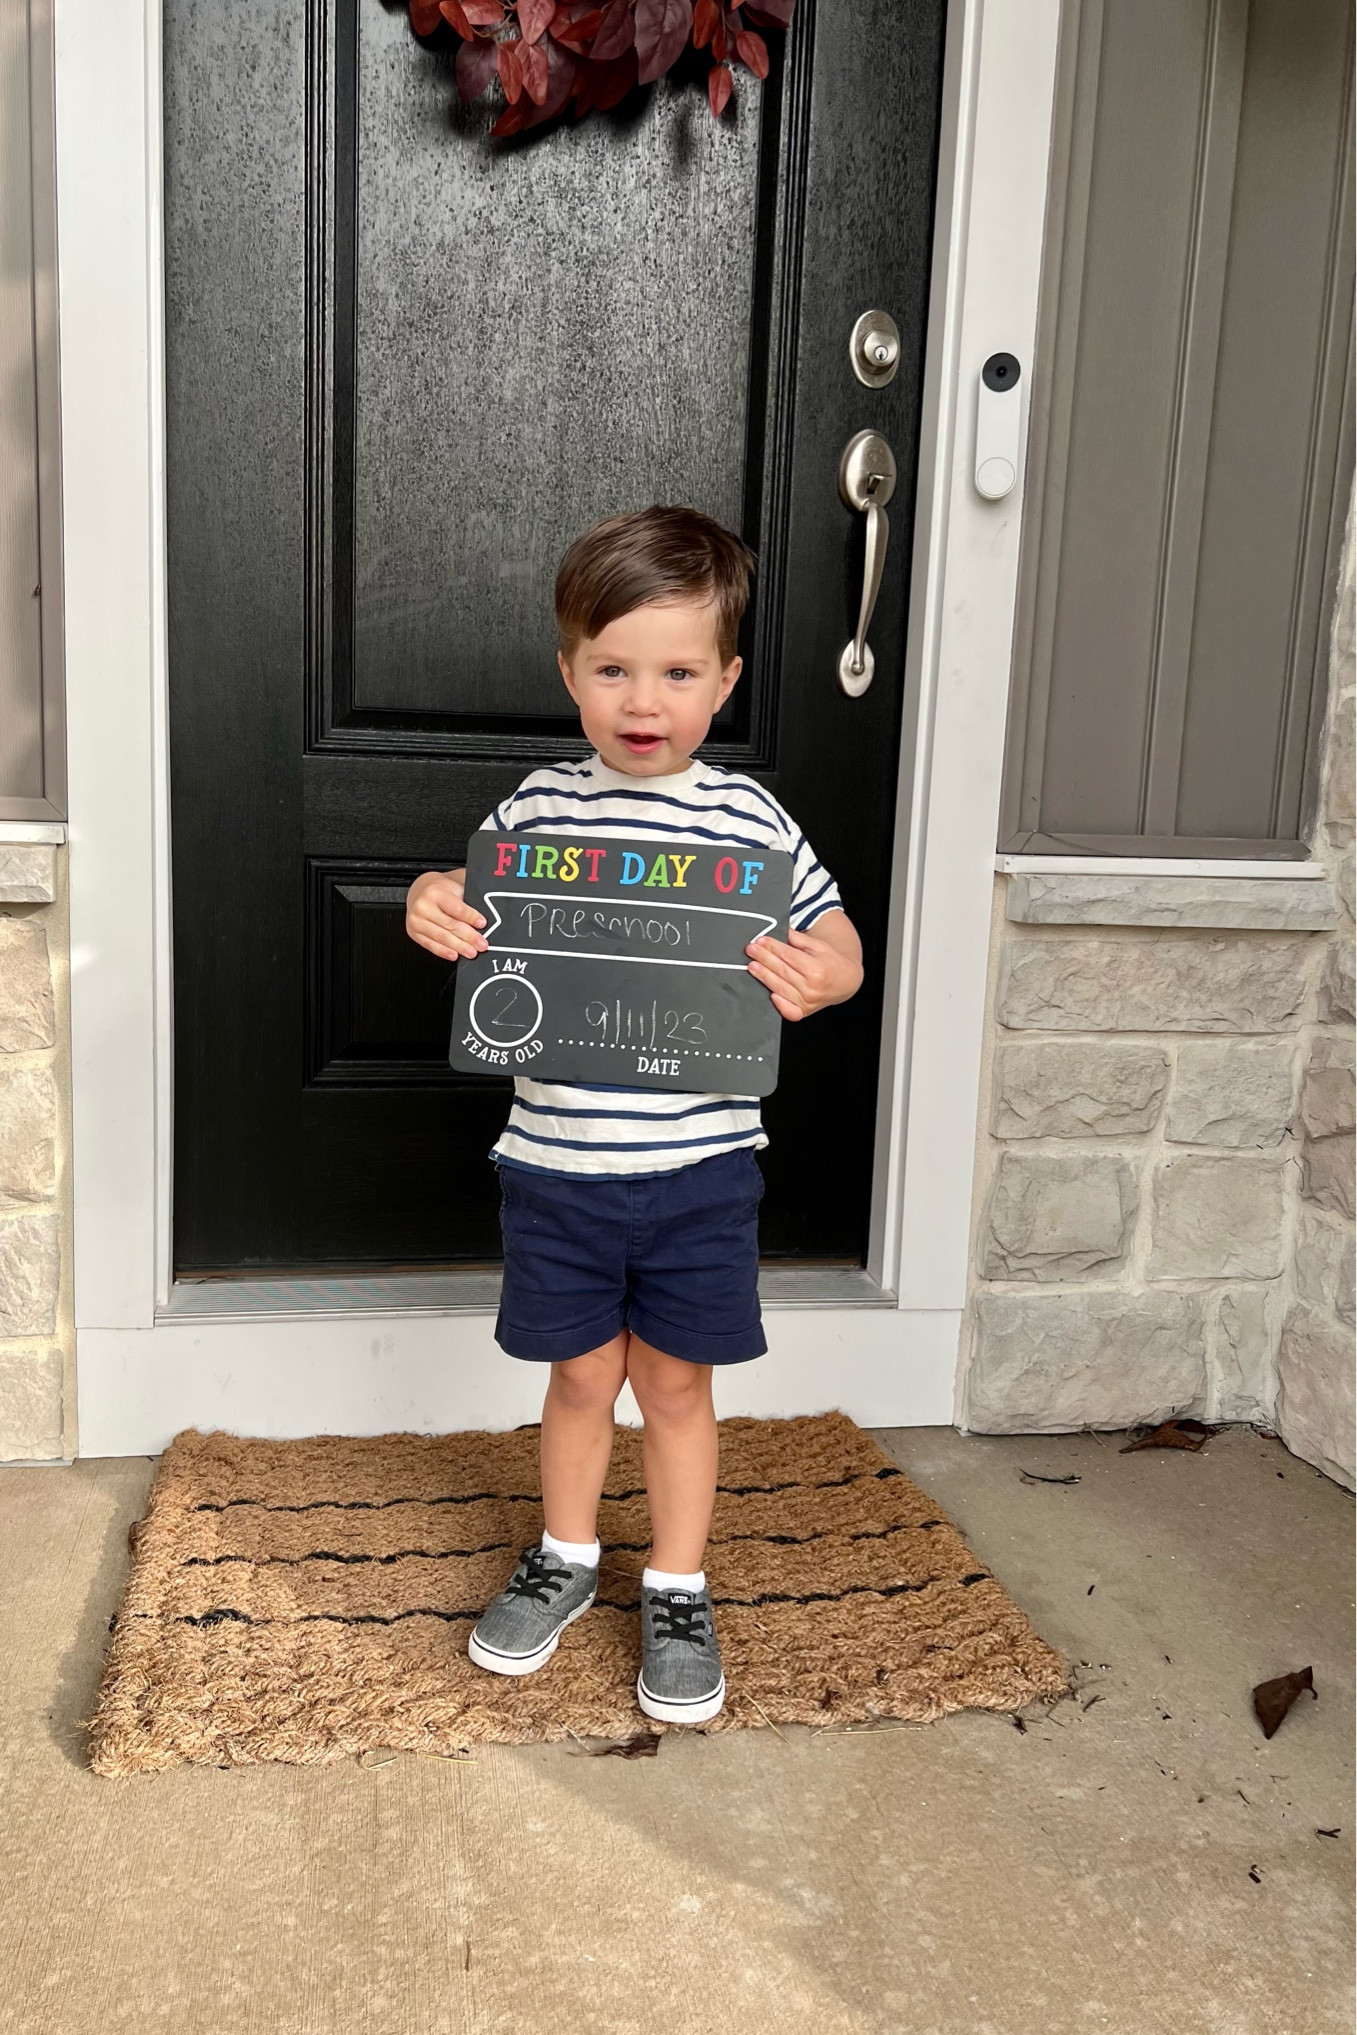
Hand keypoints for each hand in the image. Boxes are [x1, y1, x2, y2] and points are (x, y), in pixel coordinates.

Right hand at [405, 868, 487, 961]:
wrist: (420, 890)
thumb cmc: (442, 889)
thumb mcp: (456, 884)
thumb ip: (469, 894)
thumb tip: (488, 907)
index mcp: (435, 892)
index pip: (456, 908)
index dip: (470, 917)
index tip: (482, 923)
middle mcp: (423, 906)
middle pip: (450, 925)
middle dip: (469, 936)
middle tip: (482, 944)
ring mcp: (417, 921)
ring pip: (441, 937)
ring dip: (459, 946)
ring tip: (472, 952)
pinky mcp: (414, 933)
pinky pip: (430, 945)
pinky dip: (443, 951)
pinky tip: (454, 954)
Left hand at [745, 912, 862, 1021]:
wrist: (845, 981)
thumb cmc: (831, 962)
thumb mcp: (819, 946)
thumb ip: (799, 940)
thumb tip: (781, 932)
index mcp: (817, 969)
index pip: (788, 956)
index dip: (772, 947)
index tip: (760, 941)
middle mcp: (812, 988)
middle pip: (782, 971)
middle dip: (764, 958)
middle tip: (751, 950)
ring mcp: (807, 1002)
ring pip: (780, 988)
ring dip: (764, 976)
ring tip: (752, 966)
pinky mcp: (804, 1012)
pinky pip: (788, 1010)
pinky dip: (778, 1003)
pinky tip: (769, 993)